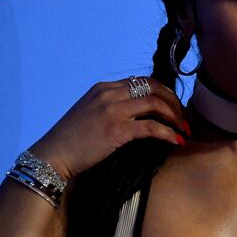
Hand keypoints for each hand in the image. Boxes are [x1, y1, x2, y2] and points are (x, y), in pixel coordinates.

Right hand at [28, 77, 187, 179]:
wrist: (52, 155)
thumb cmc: (71, 140)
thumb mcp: (90, 113)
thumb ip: (111, 107)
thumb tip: (137, 114)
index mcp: (104, 88)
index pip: (143, 81)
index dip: (163, 93)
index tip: (174, 107)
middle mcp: (109, 94)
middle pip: (154, 87)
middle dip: (174, 102)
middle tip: (184, 118)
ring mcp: (113, 110)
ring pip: (156, 103)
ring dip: (175, 117)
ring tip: (184, 130)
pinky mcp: (116, 130)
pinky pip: (151, 127)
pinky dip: (167, 133)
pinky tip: (175, 141)